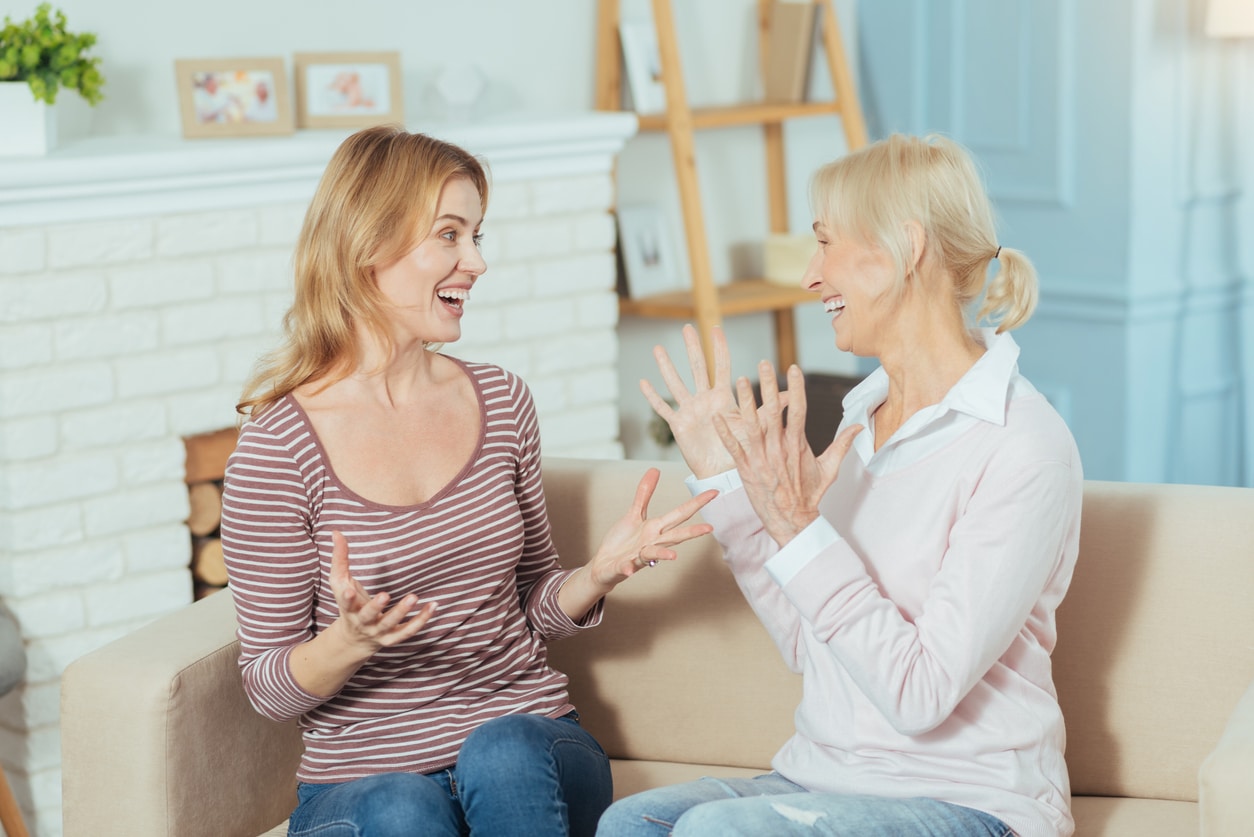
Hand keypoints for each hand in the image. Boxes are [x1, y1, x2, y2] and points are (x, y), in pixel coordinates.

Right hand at [328, 530, 436, 655]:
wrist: (354, 640)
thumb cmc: (349, 604)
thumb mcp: (340, 583)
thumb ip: (340, 558)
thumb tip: (336, 531)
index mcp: (348, 608)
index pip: (345, 603)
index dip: (347, 598)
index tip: (349, 589)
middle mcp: (362, 622)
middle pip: (368, 616)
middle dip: (376, 607)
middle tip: (385, 595)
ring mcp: (378, 631)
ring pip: (390, 624)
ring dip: (402, 612)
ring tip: (414, 597)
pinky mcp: (393, 637)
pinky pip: (408, 631)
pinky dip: (421, 620)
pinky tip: (433, 606)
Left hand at [584, 468, 717, 589]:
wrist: (605, 565)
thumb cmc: (622, 541)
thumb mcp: (634, 514)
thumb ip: (644, 494)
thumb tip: (655, 469)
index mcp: (656, 529)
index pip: (680, 514)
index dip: (697, 503)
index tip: (714, 492)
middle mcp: (652, 543)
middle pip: (675, 536)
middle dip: (692, 532)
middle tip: (710, 528)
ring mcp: (639, 556)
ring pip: (654, 554)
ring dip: (663, 554)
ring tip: (673, 556)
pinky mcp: (624, 566)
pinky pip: (627, 567)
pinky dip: (628, 568)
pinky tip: (629, 569)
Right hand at [641, 324, 780, 478]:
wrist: (725, 472)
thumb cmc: (742, 448)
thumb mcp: (757, 425)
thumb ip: (771, 407)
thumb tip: (791, 394)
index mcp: (723, 396)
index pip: (721, 366)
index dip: (719, 347)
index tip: (715, 327)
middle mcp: (705, 399)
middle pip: (697, 368)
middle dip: (693, 348)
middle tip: (687, 327)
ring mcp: (690, 410)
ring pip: (676, 384)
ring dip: (667, 366)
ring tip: (657, 349)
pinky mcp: (678, 425)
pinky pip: (663, 409)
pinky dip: (652, 397)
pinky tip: (643, 383)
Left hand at [714, 362, 862, 546]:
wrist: (793, 521)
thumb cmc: (810, 495)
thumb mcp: (829, 469)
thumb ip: (842, 445)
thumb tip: (859, 426)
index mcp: (798, 444)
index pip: (798, 410)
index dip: (795, 388)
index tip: (793, 368)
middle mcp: (779, 448)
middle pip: (772, 412)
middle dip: (768, 386)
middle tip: (763, 363)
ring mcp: (762, 459)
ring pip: (751, 425)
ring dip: (745, 403)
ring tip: (739, 380)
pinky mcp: (747, 470)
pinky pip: (734, 448)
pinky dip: (725, 433)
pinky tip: (717, 417)